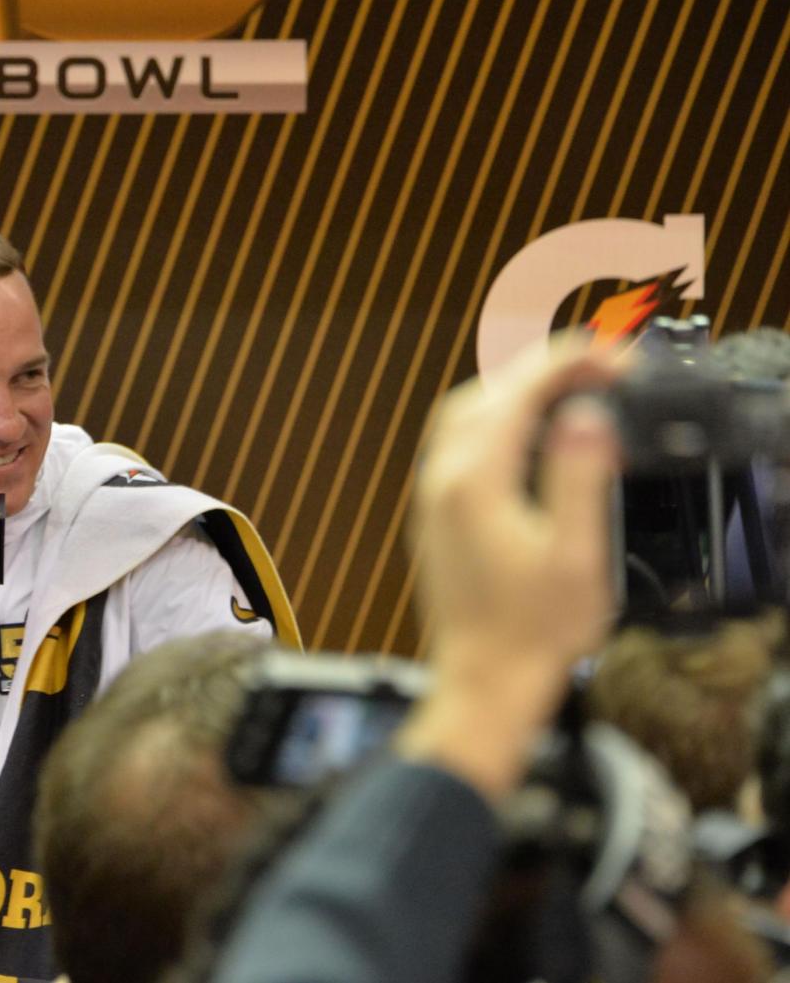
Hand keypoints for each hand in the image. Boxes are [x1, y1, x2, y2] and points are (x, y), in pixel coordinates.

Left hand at [400, 337, 623, 797]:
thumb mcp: (576, 555)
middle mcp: (442, 479)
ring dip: (513, 393)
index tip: (613, 360)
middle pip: (484, 393)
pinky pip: (455, 446)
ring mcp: (431, 497)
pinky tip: (529, 439)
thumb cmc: (532, 631)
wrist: (483, 684)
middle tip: (597, 369)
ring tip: (569, 393)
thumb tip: (584, 413)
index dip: (569, 364)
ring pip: (463, 416)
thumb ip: (578, 477)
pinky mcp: (433, 515)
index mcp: (475, 480)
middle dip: (540, 370)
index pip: (518, 391)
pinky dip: (494, 423)